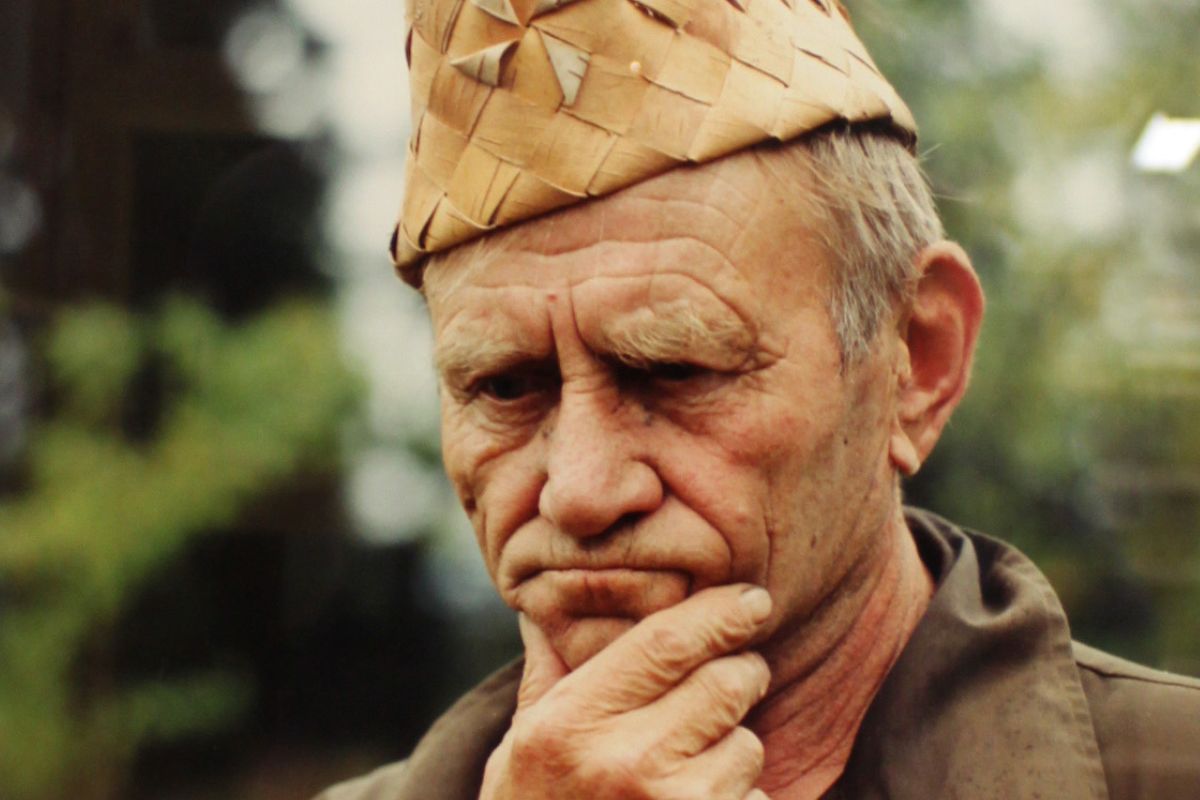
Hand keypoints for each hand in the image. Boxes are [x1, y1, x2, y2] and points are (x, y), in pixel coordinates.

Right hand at [479, 584, 774, 799]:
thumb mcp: (522, 745)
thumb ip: (548, 674)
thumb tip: (544, 606)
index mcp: (571, 723)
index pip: (667, 643)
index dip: (720, 613)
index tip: (752, 600)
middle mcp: (623, 764)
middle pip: (727, 684)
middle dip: (738, 676)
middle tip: (725, 683)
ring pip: (747, 744)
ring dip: (734, 746)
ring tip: (691, 766)